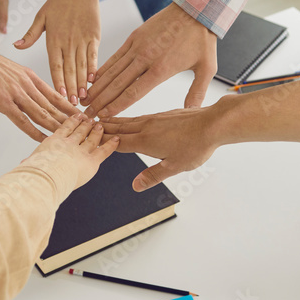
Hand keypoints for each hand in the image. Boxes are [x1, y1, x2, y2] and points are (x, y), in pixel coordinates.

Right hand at [0, 50, 78, 140]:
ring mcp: (17, 95)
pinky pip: (23, 121)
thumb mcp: (15, 71)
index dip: (70, 106)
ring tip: (70, 136)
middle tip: (83, 129)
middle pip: (53, 106)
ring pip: (42, 114)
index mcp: (31, 77)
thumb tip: (36, 94)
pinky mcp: (4, 103)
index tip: (81, 115)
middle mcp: (28, 86)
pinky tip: (44, 139)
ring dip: (57, 126)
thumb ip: (27, 83)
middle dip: (69, 119)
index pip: (56, 95)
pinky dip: (35, 132)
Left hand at [14, 0, 99, 105]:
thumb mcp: (41, 17)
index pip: (55, 65)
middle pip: (70, 69)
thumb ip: (30, 35)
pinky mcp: (94, 36)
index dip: (58, 80)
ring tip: (84, 97)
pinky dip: (94, 68)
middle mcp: (68, 41)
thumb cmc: (59, 1)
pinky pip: (94, 55)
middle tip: (72, 104)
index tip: (59, 94)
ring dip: (83, 82)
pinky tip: (94, 80)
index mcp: (54, 39)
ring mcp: (82, 39)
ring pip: (82, 65)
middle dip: (71, 88)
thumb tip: (16, 46)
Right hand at [23, 114, 118, 188]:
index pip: (64, 129)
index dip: (71, 122)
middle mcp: (69, 143)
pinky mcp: (91, 160)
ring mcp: (81, 150)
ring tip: (100, 125)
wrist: (46, 176)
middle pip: (79, 131)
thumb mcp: (29, 164)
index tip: (75, 117)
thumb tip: (23, 162)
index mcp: (53, 142)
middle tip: (90, 119)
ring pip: (91, 138)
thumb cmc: (35, 172)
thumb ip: (29, 162)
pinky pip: (103, 151)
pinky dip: (110, 144)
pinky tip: (116, 139)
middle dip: (85, 124)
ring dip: (96, 131)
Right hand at [84, 4, 216, 117]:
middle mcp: (145, 58)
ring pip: (112, 70)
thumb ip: (198, 92)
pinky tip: (93, 79)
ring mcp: (137, 46)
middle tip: (88, 113)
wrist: (195, 9)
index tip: (104, 116)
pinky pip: (115, 56)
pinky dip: (103, 69)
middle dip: (101, 101)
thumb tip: (193, 112)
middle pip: (118, 84)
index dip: (117, 106)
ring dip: (97, 87)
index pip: (134, 92)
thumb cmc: (201, 39)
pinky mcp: (134, 37)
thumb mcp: (207, 68)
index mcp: (161, 68)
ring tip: (84, 100)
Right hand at [100, 106, 220, 190]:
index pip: (117, 142)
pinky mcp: (164, 114)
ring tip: (102, 121)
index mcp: (145, 141)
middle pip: (119, 128)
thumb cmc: (196, 146)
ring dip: (113, 122)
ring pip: (128, 121)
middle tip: (86, 126)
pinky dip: (128, 118)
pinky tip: (130, 120)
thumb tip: (136, 185)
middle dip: (103, 129)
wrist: (213, 123)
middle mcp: (147, 127)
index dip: (102, 142)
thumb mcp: (174, 167)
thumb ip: (153, 175)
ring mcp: (155, 118)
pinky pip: (139, 116)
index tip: (88, 140)